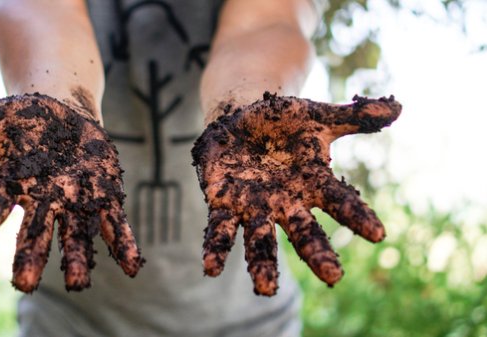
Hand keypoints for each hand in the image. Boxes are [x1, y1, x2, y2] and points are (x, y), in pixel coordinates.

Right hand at [0, 93, 143, 291]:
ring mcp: (75, 203)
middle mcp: (43, 201)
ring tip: (79, 285)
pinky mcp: (104, 198)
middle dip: (31, 258)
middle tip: (24, 285)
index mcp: (14, 185)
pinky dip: (124, 245)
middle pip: (34, 234)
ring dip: (77, 259)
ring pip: (75, 236)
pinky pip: (115, 225)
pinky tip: (133, 266)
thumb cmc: (27, 120)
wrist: (66, 117)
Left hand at [192, 93, 400, 295]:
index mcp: (312, 184)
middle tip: (333, 276)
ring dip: (262, 264)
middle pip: (304, 231)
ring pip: (261, 240)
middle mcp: (286, 202)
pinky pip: (219, 229)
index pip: (340, 202)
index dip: (357, 217)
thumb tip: (398, 106)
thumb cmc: (283, 122)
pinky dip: (216, 248)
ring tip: (264, 290)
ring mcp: (254, 206)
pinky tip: (210, 269)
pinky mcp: (223, 203)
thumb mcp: (318, 116)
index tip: (378, 234)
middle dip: (317, 253)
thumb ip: (353, 117)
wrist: (240, 119)